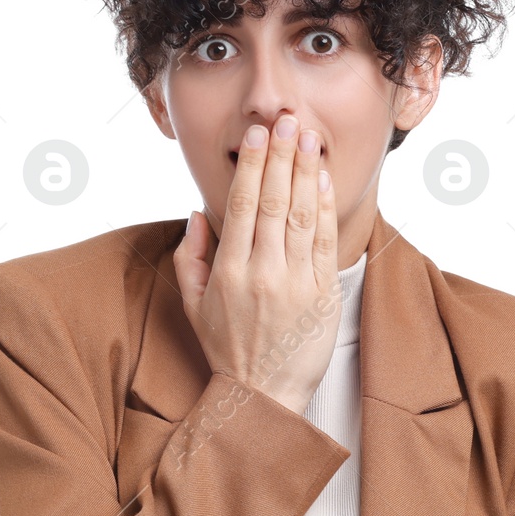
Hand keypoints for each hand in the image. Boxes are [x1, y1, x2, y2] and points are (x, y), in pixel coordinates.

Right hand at [173, 116, 340, 415]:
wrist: (263, 395)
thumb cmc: (227, 347)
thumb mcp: (192, 304)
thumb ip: (189, 257)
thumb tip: (198, 212)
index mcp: (228, 272)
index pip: (242, 206)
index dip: (251, 166)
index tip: (257, 136)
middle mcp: (262, 273)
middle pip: (273, 202)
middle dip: (281, 156)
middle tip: (287, 120)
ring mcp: (295, 284)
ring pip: (301, 216)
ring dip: (306, 172)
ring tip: (308, 138)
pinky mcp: (323, 296)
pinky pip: (325, 242)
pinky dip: (324, 208)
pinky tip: (324, 180)